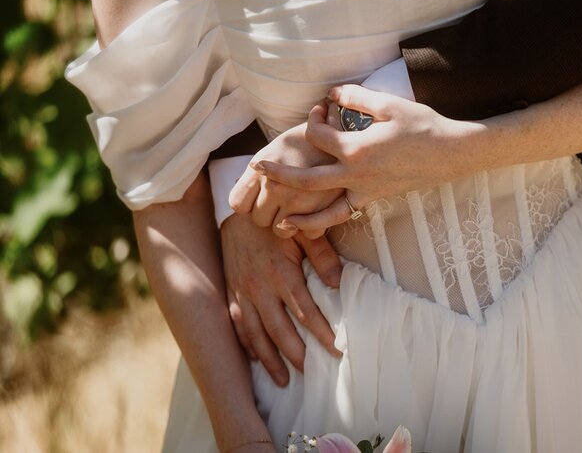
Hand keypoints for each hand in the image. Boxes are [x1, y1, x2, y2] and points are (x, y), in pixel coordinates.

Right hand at [220, 212, 342, 385]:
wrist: (238, 211)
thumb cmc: (276, 221)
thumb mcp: (303, 233)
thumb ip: (323, 257)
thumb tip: (338, 284)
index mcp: (281, 274)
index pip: (306, 314)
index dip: (322, 335)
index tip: (336, 351)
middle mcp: (259, 289)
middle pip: (281, 332)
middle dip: (298, 356)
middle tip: (314, 372)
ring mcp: (242, 293)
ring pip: (256, 336)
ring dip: (271, 360)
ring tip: (284, 380)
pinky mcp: (231, 293)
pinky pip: (238, 326)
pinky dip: (247, 346)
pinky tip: (258, 359)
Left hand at [228, 121, 343, 238]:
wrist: (344, 130)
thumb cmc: (307, 141)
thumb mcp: (275, 148)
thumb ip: (258, 173)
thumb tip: (242, 196)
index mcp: (260, 169)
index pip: (238, 204)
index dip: (249, 203)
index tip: (261, 197)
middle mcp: (274, 185)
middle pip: (259, 219)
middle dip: (271, 213)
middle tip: (286, 199)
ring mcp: (297, 199)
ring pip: (281, 231)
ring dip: (290, 223)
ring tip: (302, 204)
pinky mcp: (320, 209)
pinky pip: (307, 233)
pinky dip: (313, 227)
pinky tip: (318, 209)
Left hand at [259, 85, 480, 231]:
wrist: (450, 153)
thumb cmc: (421, 125)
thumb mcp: (388, 105)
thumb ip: (355, 98)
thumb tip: (331, 93)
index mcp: (356, 148)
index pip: (318, 135)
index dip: (313, 117)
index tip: (319, 108)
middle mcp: (355, 174)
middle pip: (306, 179)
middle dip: (279, 173)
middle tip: (256, 168)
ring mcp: (364, 191)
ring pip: (324, 209)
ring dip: (300, 216)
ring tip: (279, 224)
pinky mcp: (374, 199)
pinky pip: (345, 215)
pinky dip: (326, 223)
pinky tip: (313, 227)